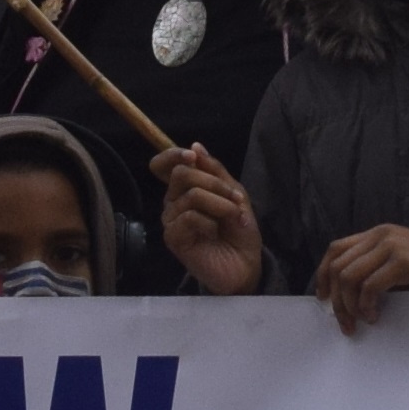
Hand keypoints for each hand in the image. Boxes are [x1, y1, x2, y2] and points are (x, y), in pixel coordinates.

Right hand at [156, 145, 262, 297]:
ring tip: (233, 219)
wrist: (246, 263)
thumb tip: (195, 146)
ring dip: (220, 205)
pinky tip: (214, 233)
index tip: (192, 156)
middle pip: (181, 174)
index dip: (173, 155)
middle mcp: (173, 201)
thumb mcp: (234, 193)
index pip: (162, 165)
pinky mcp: (173, 238)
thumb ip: (214, 171)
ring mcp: (171, 220)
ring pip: (191, 195)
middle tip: (234, 200)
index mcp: (185, 188)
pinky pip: (189, 217)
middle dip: (214, 183)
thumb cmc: (239, 229)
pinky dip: (210, 222)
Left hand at [312, 227, 408, 334]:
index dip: (323, 275)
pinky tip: (376, 316)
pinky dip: (367, 306)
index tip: (324, 300)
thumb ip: (379, 267)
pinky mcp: (404, 261)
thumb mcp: (404, 261)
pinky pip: (369, 286)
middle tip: (344, 323)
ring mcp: (393, 246)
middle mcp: (382, 235)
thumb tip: (351, 295)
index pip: (336, 249)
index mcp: (379, 233)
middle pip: (338, 266)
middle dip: (335, 300)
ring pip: (349, 277)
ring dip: (349, 306)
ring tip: (361, 322)